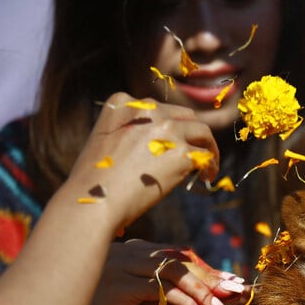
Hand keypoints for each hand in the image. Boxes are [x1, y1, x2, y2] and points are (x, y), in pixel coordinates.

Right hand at [61, 240, 246, 304]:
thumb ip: (172, 304)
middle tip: (237, 290)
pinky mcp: (114, 283)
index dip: (206, 270)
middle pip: (178, 259)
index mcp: (126, 254)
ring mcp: (116, 264)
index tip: (232, 284)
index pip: (174, 256)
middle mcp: (121, 252)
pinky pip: (160, 289)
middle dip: (211, 276)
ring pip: (172, 270)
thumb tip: (210, 298)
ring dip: (203, 289)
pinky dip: (187, 301)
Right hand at [63, 92, 218, 231]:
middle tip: (196, 152)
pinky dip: (210, 165)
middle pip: (184, 116)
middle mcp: (147, 110)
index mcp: (122, 102)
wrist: (93, 201)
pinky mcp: (182, 152)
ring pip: (202, 131)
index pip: (158, 109)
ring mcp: (167, 129)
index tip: (173, 141)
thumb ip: (130, 132)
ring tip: (207, 166)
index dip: (170, 126)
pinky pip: (206, 155)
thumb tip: (159, 143)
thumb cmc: (94, 181)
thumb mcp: (105, 141)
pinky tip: (207, 177)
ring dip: (208, 147)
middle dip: (191, 133)